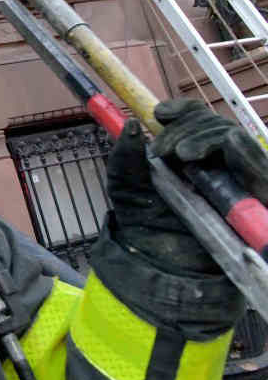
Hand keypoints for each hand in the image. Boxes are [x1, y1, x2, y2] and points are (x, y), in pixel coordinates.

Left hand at [108, 99, 267, 273]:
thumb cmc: (150, 233)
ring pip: (231, 134)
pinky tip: (193, 156)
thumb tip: (130, 123)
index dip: (182, 109)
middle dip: (185, 126)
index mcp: (190, 159)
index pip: (197, 119)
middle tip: (163, 150)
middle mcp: (217, 165)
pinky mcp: (257, 190)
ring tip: (176, 155)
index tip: (160, 113)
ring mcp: (239, 177)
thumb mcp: (128, 191)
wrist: (169, 270)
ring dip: (198, 135)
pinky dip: (222, 146)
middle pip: (213, 123)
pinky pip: (249, 155)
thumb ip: (125, 159)